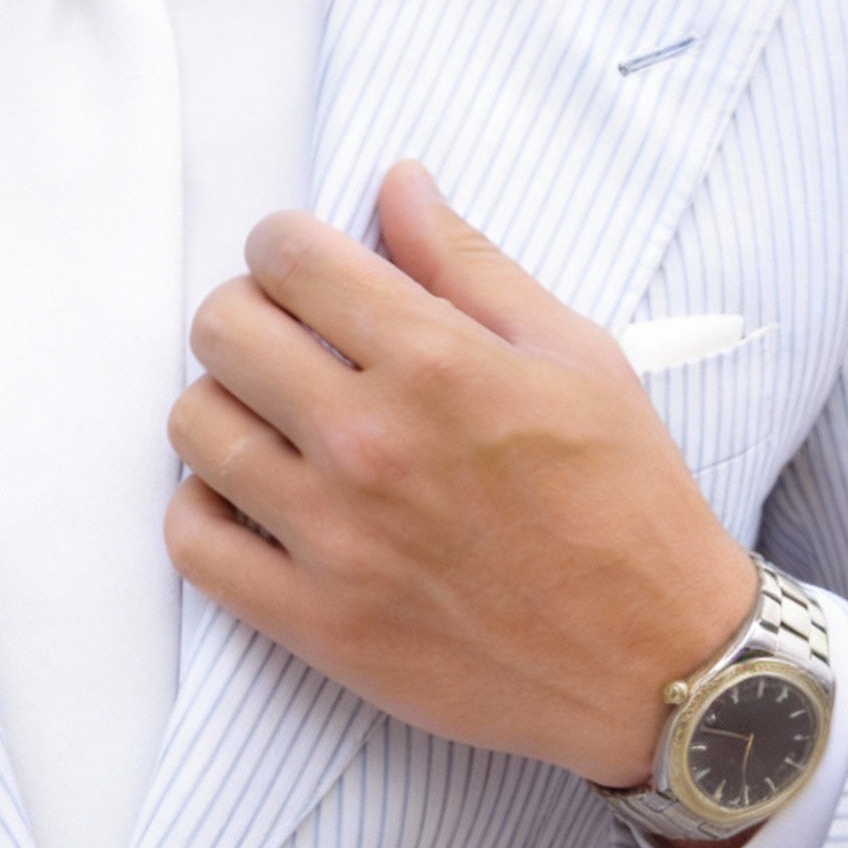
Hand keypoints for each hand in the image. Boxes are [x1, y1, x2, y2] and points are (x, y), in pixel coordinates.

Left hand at [165, 161, 755, 790]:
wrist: (655, 663)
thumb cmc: (626, 504)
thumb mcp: (577, 357)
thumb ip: (470, 265)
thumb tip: (397, 184)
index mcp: (437, 364)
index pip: (289, 258)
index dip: (283, 247)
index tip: (301, 269)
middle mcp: (370, 443)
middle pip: (222, 330)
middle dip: (247, 316)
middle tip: (288, 343)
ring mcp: (332, 538)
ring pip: (194, 426)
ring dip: (223, 408)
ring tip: (274, 424)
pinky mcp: (311, 620)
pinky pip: (192, 540)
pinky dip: (205, 509)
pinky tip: (254, 500)